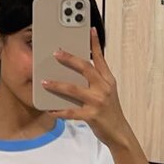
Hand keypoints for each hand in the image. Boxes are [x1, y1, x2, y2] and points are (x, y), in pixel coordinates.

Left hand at [42, 27, 129, 148]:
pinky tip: (50, 110)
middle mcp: (103, 88)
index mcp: (107, 80)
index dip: (95, 44)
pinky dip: (59, 111)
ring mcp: (97, 101)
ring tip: (44, 82)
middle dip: (69, 59)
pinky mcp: (92, 116)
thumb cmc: (110, 111)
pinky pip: (71, 112)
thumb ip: (96, 80)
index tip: (90, 30)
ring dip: (57, 85)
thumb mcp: (108, 91)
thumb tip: (78, 69)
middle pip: (85, 68)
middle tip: (56, 53)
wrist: (119, 132)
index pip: (100, 58)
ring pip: (73, 89)